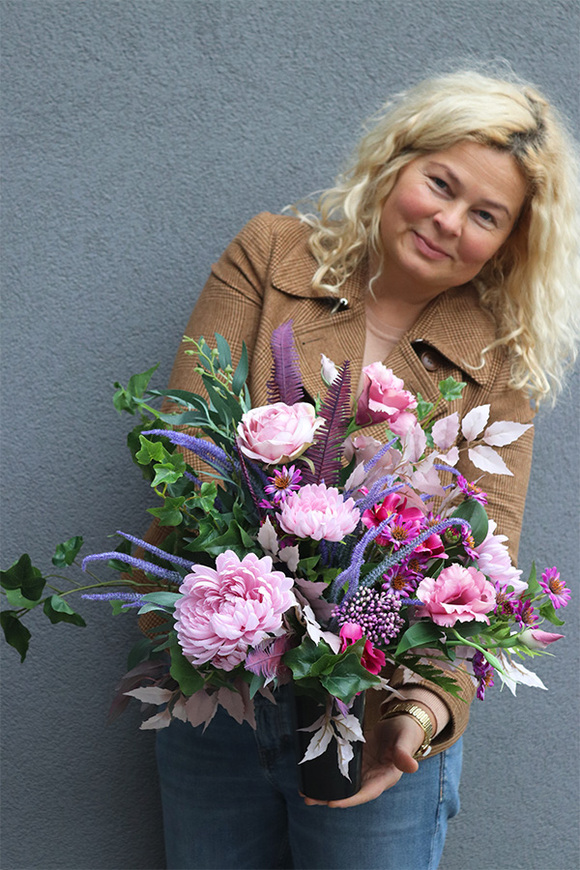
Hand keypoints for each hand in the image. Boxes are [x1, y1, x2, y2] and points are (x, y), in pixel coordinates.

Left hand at [302, 713, 424, 808]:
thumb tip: (412, 767)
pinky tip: (312, 771)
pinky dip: (327, 771)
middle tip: (308, 799)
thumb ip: (404, 753)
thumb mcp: (405, 740)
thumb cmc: (406, 732)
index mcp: (385, 777)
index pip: (366, 792)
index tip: (332, 803)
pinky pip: (340, 766)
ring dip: (325, 787)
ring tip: (304, 791)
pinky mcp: (356, 757)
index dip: (350, 799)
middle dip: (329, 797)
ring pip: (342, 781)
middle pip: (349, 791)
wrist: (402, 722)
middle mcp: (371, 776)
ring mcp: (362, 768)